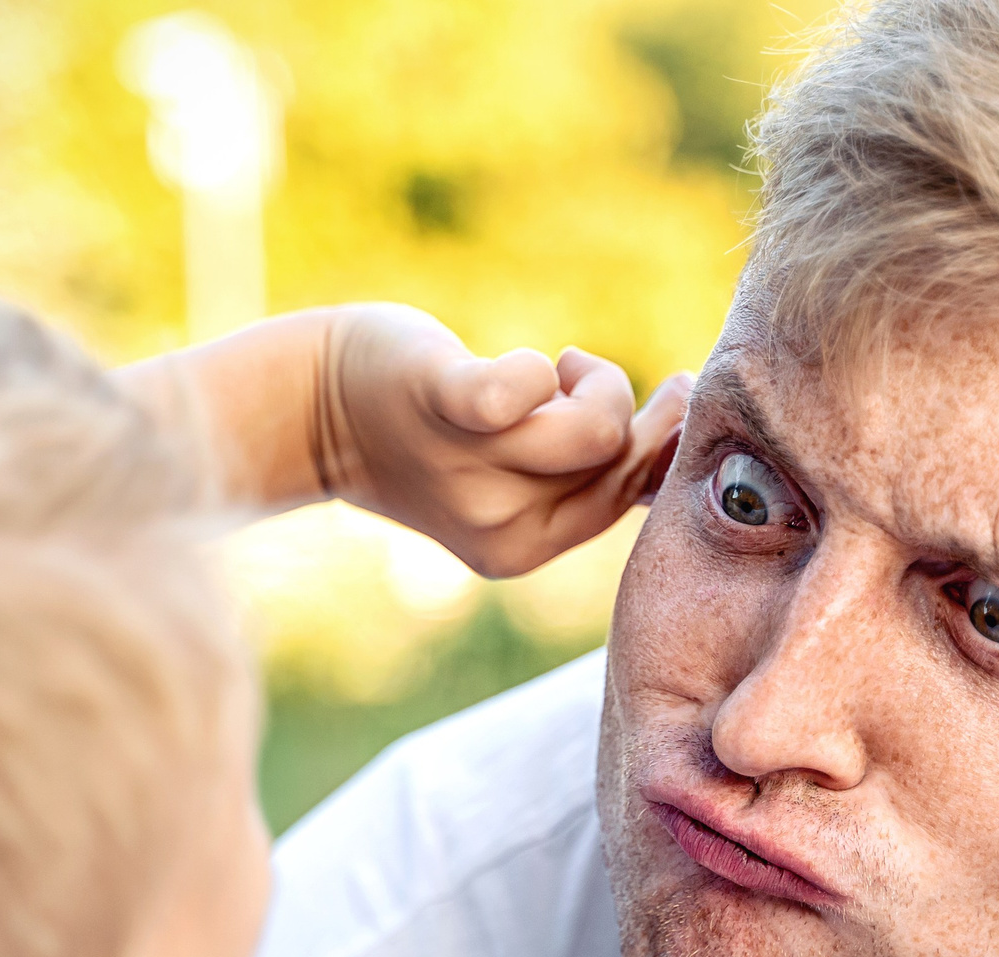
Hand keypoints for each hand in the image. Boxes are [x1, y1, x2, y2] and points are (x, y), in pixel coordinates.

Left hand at [313, 304, 691, 577]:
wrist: (317, 411)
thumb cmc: (430, 433)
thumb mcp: (515, 475)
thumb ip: (585, 474)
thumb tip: (680, 450)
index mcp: (520, 551)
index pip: (630, 497)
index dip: (660, 443)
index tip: (674, 394)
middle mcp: (498, 528)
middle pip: (620, 461)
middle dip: (631, 407)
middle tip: (589, 375)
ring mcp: (469, 474)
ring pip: (593, 430)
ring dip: (589, 380)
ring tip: (554, 369)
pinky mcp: (443, 407)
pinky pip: (522, 391)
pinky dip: (534, 367)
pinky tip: (528, 363)